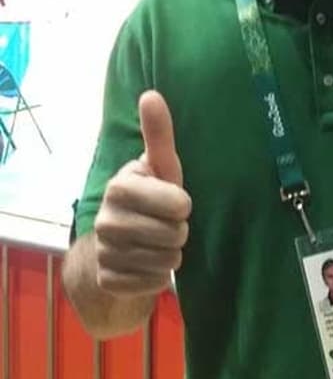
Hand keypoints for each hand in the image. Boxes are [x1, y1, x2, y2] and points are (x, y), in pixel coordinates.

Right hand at [94, 91, 191, 295]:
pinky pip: (153, 284)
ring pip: (166, 261)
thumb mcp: (160, 167)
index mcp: (119, 186)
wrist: (118, 245)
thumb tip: (150, 94)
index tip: (174, 201)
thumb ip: (158, 134)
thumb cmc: (150, 197)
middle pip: (175, 235)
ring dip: (170, 255)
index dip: (183, 205)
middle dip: (178, 232)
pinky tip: (146, 265)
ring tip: (158, 244)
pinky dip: (156, 278)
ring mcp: (103, 252)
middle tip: (166, 225)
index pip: (179, 204)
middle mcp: (106, 219)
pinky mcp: (107, 281)